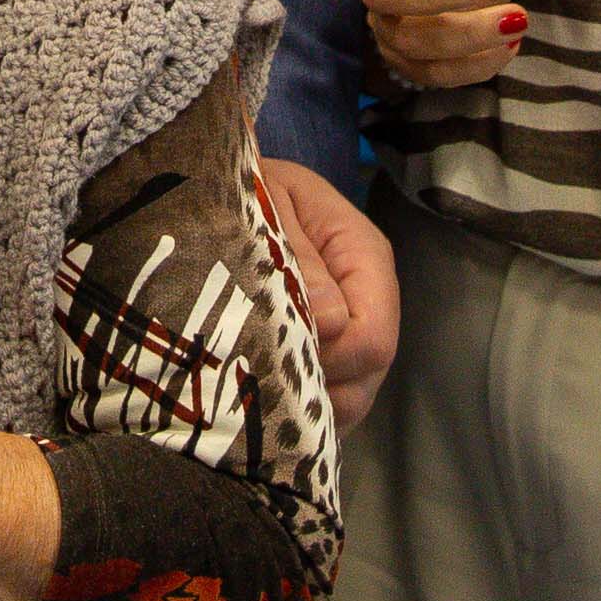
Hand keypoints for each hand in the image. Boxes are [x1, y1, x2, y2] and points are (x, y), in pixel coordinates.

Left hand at [255, 156, 400, 417]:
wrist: (228, 191)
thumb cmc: (247, 192)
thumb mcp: (266, 203)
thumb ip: (295, 255)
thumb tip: (328, 321)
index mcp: (363, 255)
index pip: (371, 334)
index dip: (328, 355)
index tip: (275, 345)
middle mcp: (368, 301)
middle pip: (366, 375)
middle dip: (315, 382)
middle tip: (256, 368)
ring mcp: (351, 334)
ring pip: (350, 398)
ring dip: (304, 401)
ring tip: (255, 382)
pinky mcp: (329, 357)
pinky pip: (328, 404)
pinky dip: (298, 408)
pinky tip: (262, 396)